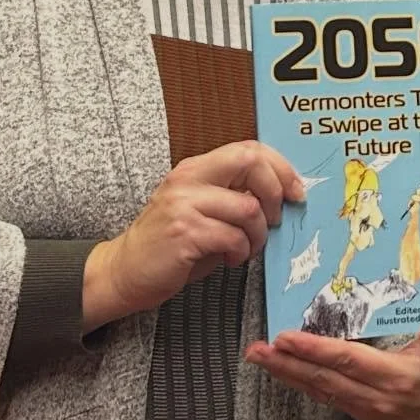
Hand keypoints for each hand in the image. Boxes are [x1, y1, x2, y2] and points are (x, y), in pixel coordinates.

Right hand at [83, 141, 301, 330]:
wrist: (123, 271)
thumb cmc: (170, 243)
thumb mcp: (202, 208)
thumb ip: (234, 195)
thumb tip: (283, 195)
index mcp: (195, 169)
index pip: (248, 149)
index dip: (280, 167)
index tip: (295, 191)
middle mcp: (188, 179)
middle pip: (251, 163)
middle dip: (275, 193)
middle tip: (273, 220)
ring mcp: (183, 205)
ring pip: (249, 209)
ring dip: (259, 235)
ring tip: (246, 247)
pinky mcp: (183, 233)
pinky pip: (233, 238)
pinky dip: (241, 252)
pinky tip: (230, 258)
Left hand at [244, 322, 419, 419]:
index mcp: (395, 377)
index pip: (347, 360)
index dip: (314, 349)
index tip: (286, 337)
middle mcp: (374, 396)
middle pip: (323, 378)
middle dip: (287, 363)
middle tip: (256, 349)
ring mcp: (365, 408)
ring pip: (320, 390)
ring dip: (288, 374)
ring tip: (261, 358)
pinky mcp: (361, 414)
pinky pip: (326, 397)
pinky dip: (304, 383)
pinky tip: (288, 373)